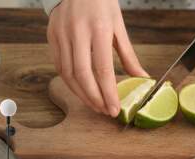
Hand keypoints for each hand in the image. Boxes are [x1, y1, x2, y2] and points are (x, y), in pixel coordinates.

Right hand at [47, 0, 148, 116]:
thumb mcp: (119, 26)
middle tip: (104, 111)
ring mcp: (62, 35)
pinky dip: (70, 83)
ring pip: (68, 74)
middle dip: (94, 98)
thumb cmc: (101, 2)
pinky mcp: (52, 37)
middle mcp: (78, 32)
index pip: (103, 69)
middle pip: (83, 75)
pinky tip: (81, 91)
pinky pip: (59, 66)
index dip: (108, 93)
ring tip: (95, 105)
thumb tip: (142, 77)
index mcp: (100, 28)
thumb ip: (128, 55)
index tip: (114, 109)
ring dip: (81, 94)